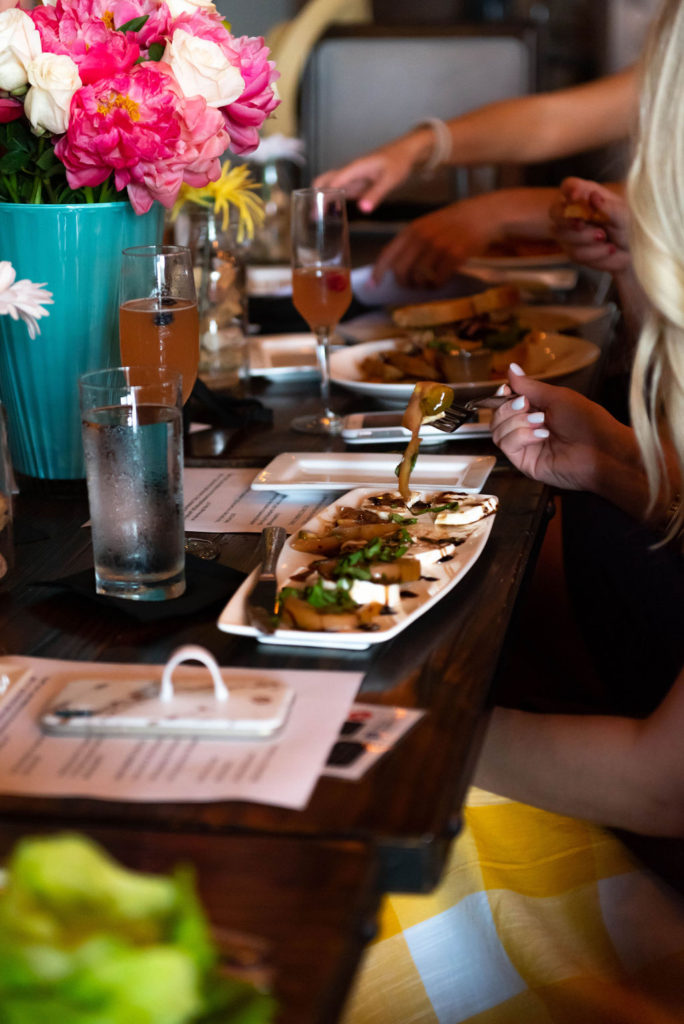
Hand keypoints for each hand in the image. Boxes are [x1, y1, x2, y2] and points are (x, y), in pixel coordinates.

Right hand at [314, 134, 424, 212]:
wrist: (405, 153)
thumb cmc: (398, 162)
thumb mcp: (390, 179)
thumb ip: (376, 194)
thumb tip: (363, 209)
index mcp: (355, 168)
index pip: (333, 181)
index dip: (323, 196)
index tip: (316, 211)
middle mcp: (349, 172)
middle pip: (323, 181)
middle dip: (314, 197)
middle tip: (312, 216)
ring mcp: (350, 177)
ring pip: (328, 186)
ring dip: (320, 200)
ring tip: (316, 219)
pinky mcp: (355, 183)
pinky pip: (337, 192)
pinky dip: (330, 202)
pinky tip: (330, 214)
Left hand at [371, 198, 495, 286]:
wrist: (482, 215)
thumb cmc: (453, 222)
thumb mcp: (427, 225)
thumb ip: (411, 241)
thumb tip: (393, 265)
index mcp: (412, 230)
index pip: (387, 254)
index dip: (378, 273)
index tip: (373, 286)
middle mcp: (422, 237)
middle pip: (401, 271)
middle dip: (404, 283)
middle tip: (411, 286)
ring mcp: (438, 246)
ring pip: (419, 278)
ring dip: (422, 286)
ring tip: (428, 284)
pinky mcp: (454, 255)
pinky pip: (438, 279)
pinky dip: (437, 285)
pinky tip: (440, 282)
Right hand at [491, 365, 634, 492]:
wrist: (602, 450)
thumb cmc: (588, 422)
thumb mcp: (557, 397)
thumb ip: (530, 386)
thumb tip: (511, 368)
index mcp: (537, 410)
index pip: (507, 402)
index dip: (503, 395)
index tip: (507, 390)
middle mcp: (528, 428)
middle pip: (497, 416)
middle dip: (509, 408)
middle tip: (527, 406)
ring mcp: (526, 446)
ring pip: (497, 430)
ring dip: (516, 422)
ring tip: (540, 422)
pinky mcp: (525, 462)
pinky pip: (507, 445)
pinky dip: (520, 436)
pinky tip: (540, 435)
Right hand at [550, 177, 630, 274]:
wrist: (634, 252)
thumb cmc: (630, 226)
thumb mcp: (624, 215)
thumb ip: (608, 208)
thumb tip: (593, 198)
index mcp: (587, 194)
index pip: (569, 186)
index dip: (570, 191)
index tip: (578, 198)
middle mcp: (573, 211)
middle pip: (555, 212)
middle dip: (569, 221)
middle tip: (584, 224)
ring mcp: (569, 232)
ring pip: (564, 237)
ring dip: (588, 241)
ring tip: (608, 242)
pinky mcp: (571, 251)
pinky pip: (575, 254)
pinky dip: (595, 254)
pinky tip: (609, 251)